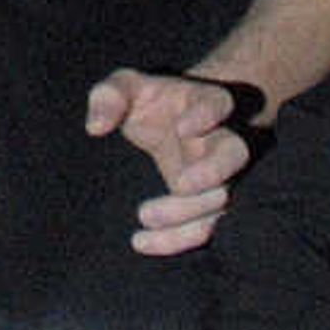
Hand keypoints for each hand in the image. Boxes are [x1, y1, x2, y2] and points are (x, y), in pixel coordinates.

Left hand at [83, 69, 255, 257]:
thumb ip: (110, 97)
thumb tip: (95, 127)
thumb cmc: (151, 102)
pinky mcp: (209, 205)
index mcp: (205, 102)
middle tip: (179, 183)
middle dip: (212, 171)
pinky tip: (142, 242)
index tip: (183, 128)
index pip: (218, 103)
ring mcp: (221, 175)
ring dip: (189, 212)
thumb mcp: (127, 87)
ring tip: (144, 215)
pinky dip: (177, 239)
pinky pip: (204, 227)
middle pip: (234, 155)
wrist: (178, 121)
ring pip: (222, 198)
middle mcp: (221, 139)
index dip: (207, 115)